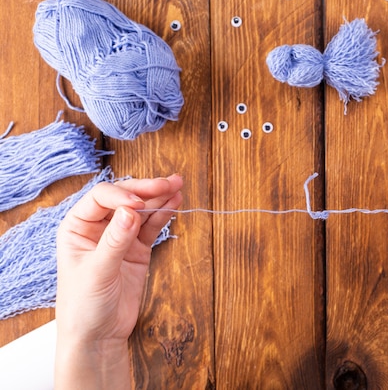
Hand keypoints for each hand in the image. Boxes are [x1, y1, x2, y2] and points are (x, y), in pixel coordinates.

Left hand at [55, 175, 182, 389]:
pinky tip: (174, 202)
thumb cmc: (84, 306)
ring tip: (177, 186)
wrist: (98, 336)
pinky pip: (151, 226)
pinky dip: (163, 214)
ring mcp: (120, 237)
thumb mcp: (97, 272)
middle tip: (168, 182)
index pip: (101, 198)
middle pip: (124, 198)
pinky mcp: (137, 249)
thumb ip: (114, 241)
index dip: (121, 195)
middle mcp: (98, 228)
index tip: (137, 205)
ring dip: (159, 198)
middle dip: (146, 189)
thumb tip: (130, 211)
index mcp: (77, 227)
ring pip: (141, 210)